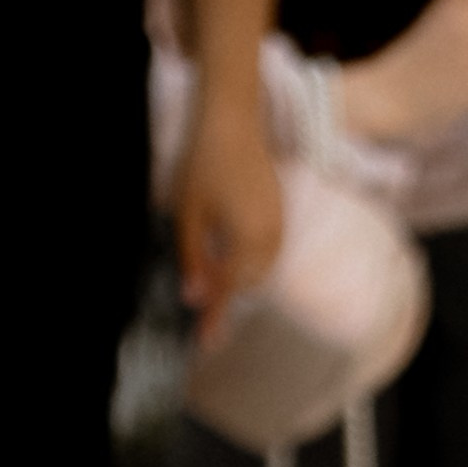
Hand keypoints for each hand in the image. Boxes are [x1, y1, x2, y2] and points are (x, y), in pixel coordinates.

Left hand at [177, 92, 283, 342]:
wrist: (232, 123)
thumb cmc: (204, 163)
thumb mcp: (187, 214)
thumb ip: (192, 258)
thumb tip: (193, 297)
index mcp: (245, 238)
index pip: (227, 289)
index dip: (214, 316)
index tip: (206, 344)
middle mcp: (269, 237)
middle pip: (246, 282)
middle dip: (225, 292)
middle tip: (199, 298)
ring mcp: (279, 225)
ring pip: (259, 269)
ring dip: (237, 275)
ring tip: (213, 272)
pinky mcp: (280, 214)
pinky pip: (267, 251)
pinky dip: (249, 259)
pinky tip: (229, 247)